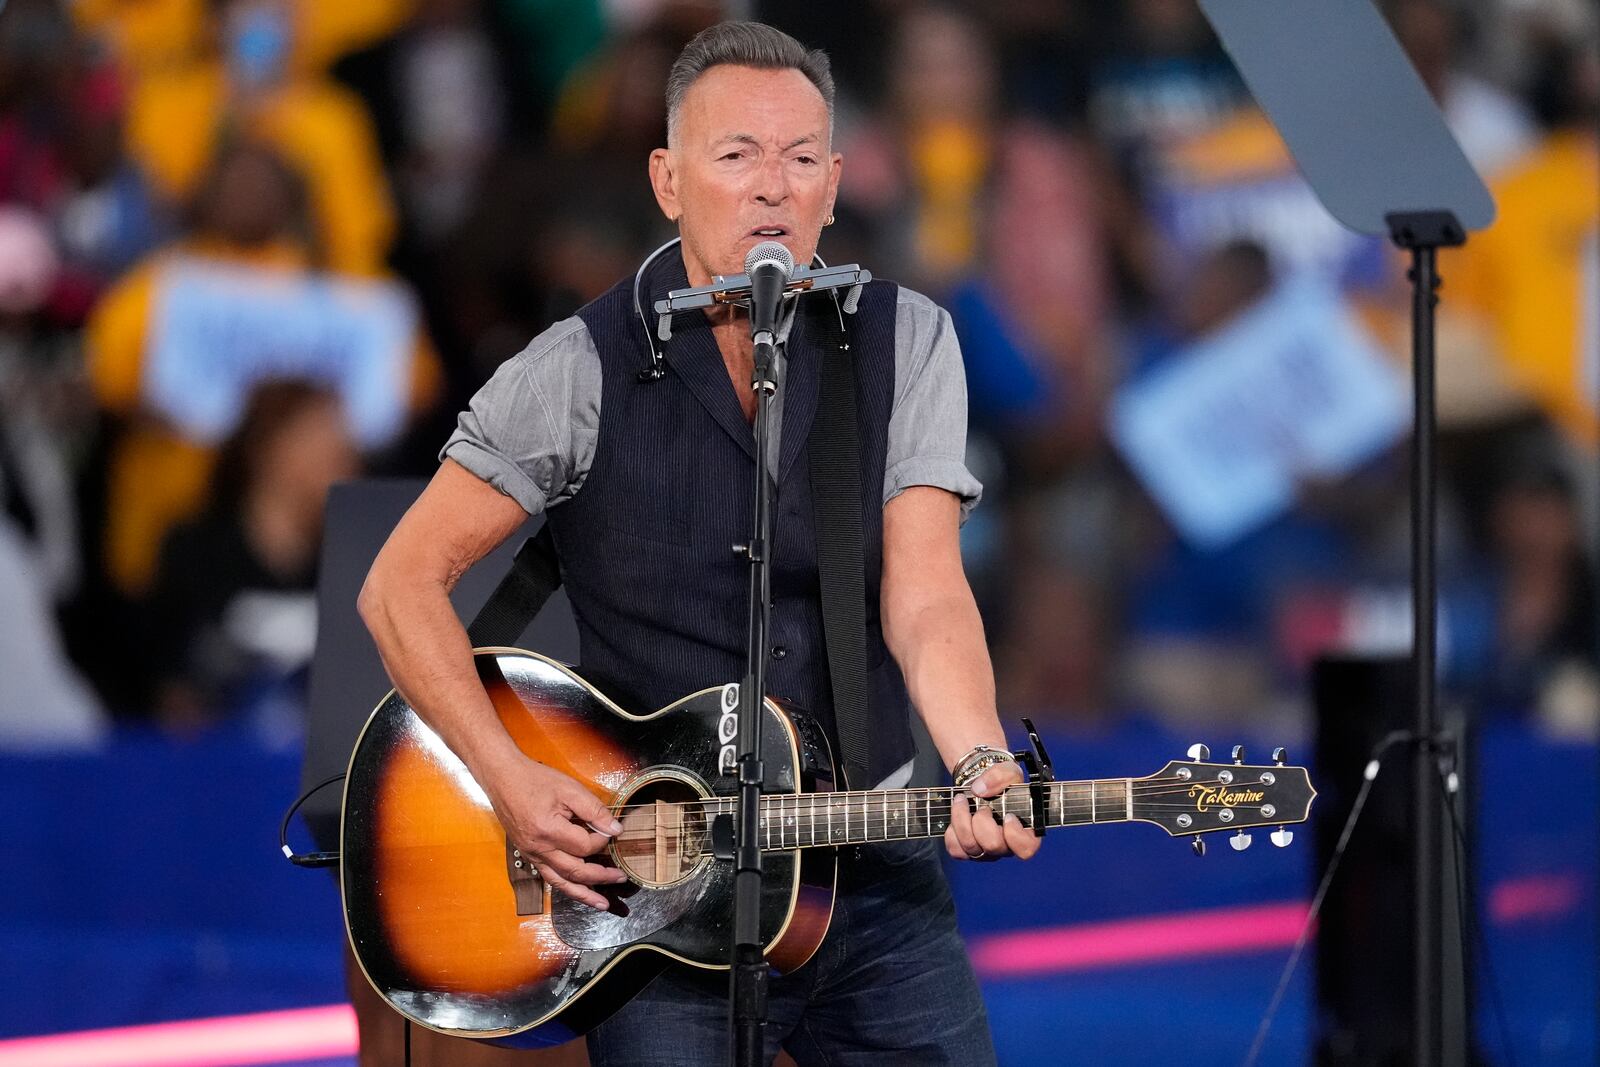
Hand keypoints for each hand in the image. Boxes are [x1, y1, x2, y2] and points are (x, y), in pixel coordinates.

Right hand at [484, 757, 627, 908]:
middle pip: (575, 871)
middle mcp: (539, 849)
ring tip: (601, 904)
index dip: (602, 840)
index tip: (610, 830)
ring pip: (560, 882)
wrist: (503, 778)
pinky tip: (578, 890)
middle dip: (600, 877)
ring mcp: (531, 854)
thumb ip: (594, 810)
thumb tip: (615, 829)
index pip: (585, 846)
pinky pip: (549, 876)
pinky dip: (565, 886)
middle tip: (620, 878)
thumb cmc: (535, 780)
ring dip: (583, 895)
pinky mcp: (528, 854)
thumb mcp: (569, 789)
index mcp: (549, 831)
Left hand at [944, 760, 1040, 862]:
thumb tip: (979, 790)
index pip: (1026, 850)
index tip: (1008, 815)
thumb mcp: (1007, 771)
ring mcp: (985, 852)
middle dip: (982, 821)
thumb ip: (1000, 776)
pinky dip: (952, 831)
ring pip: (970, 847)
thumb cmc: (1001, 783)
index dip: (1015, 836)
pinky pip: (956, 849)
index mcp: (1023, 833)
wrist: (981, 786)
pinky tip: (958, 816)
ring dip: (961, 820)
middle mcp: (1005, 847)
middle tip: (982, 806)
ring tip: (962, 800)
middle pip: (993, 847)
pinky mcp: (966, 851)